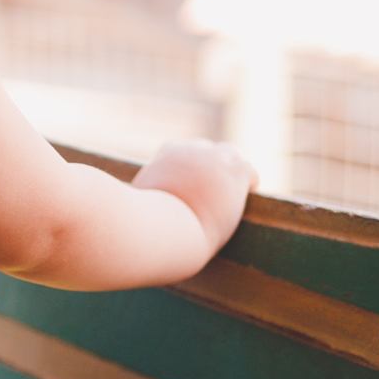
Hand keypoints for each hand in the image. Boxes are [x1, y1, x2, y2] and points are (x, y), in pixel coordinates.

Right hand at [131, 140, 256, 258]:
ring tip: (235, 185)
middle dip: (209, 163)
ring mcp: (213, 161)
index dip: (186, 164)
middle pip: (205, 148)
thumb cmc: (145, 226)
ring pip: (230, 152)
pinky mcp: (232, 175)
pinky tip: (251, 190)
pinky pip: (248, 169)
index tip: (189, 179)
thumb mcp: (134, 206)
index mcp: (165, 157)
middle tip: (215, 184)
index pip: (178, 148)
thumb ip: (136, 199)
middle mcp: (190, 152)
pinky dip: (250, 179)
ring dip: (231, 166)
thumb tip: (127, 209)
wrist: (163, 230)